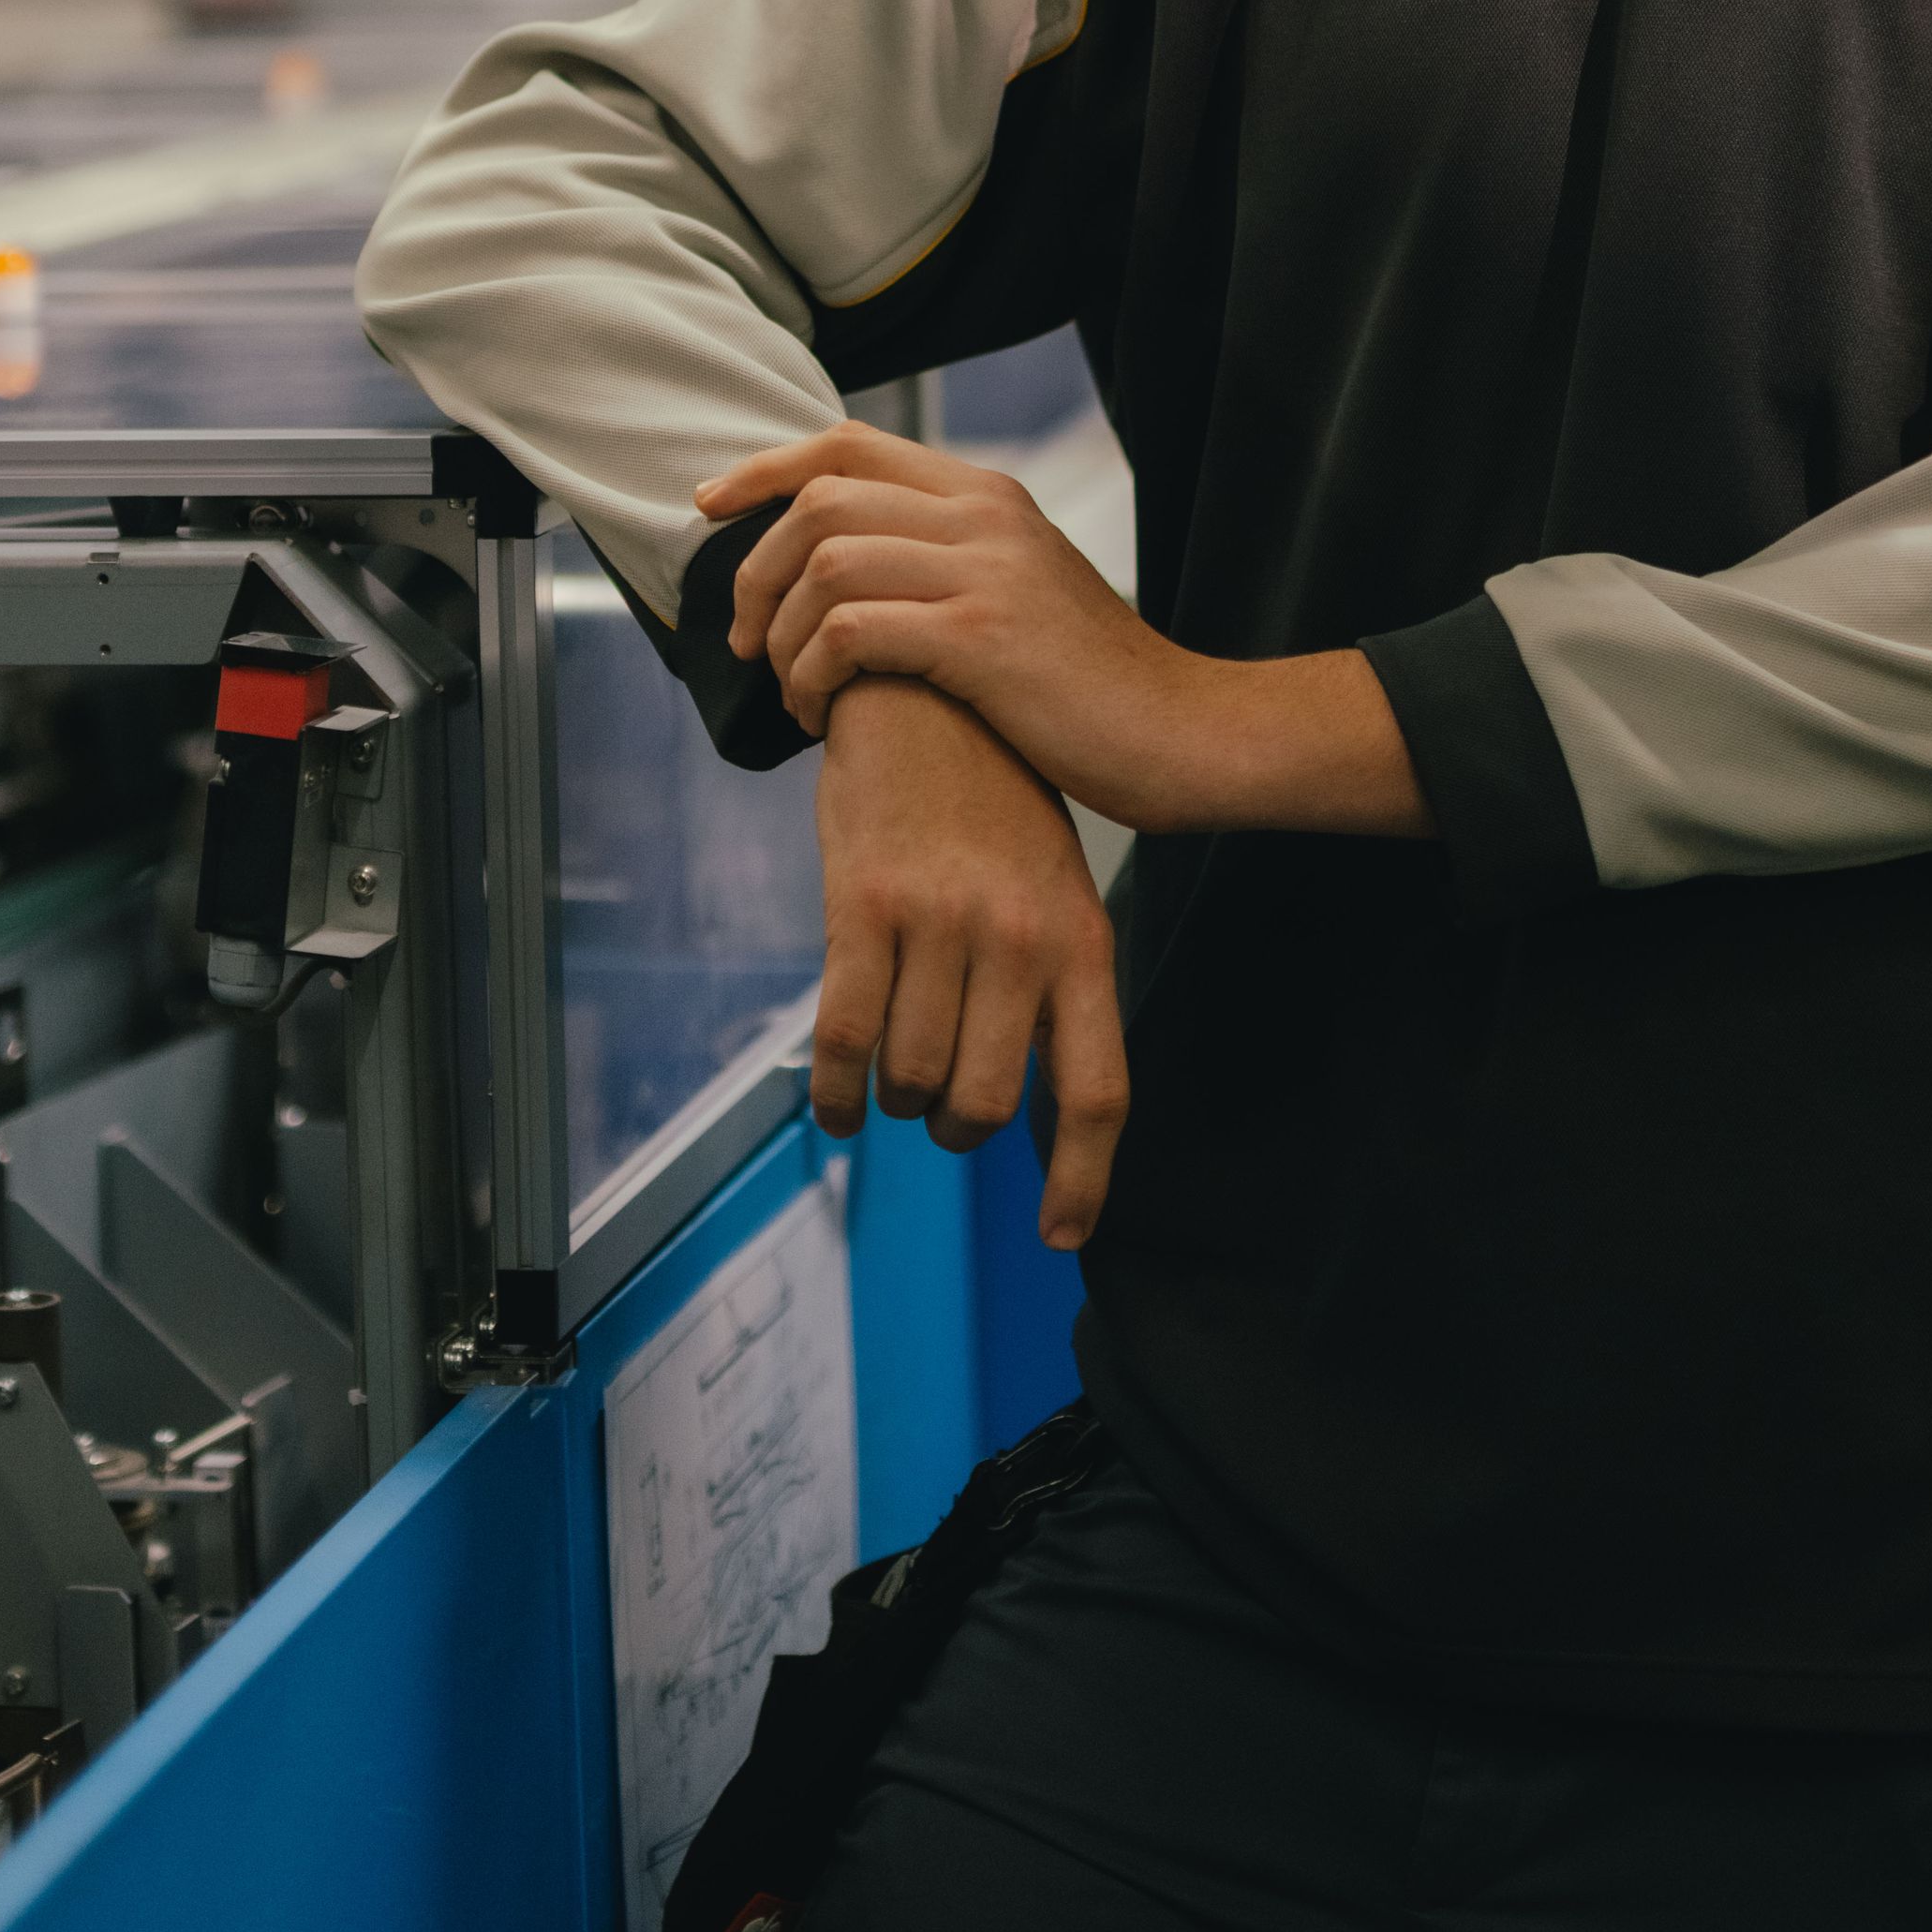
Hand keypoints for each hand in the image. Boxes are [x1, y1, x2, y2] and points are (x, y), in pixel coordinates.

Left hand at [699, 419, 1427, 841]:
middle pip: (818, 502)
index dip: (762, 468)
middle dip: (753, 572)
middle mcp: (983, 514)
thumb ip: (945, 563)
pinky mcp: (982, 637)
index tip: (706, 505)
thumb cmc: (1090, 688)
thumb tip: (841, 571)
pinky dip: (813, 676)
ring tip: (792, 694)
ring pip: (823, 566)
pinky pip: (849, 631)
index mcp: (987, 495)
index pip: (846, 444)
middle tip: (744, 644)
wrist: (1183, 734)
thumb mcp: (1019, 594)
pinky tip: (824, 718)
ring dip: (781, 636)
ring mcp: (985, 570)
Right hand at [812, 677, 1125, 1249]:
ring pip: (913, 1075)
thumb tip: (1038, 1106)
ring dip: (895, 1099)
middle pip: (987, 1103)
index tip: (1059, 1236)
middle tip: (936, 1107)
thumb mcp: (1052, 888)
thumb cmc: (992, 808)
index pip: (1098, 1091)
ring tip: (888, 1076)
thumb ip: (1050, 988)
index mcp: (1081, 939)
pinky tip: (834, 1104)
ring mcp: (942, 922)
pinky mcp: (865, 906)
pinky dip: (835, 1093)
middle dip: (954, 1126)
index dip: (1081, 1181)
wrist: (926, 696)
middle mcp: (1020, 938)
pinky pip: (845, 1039)